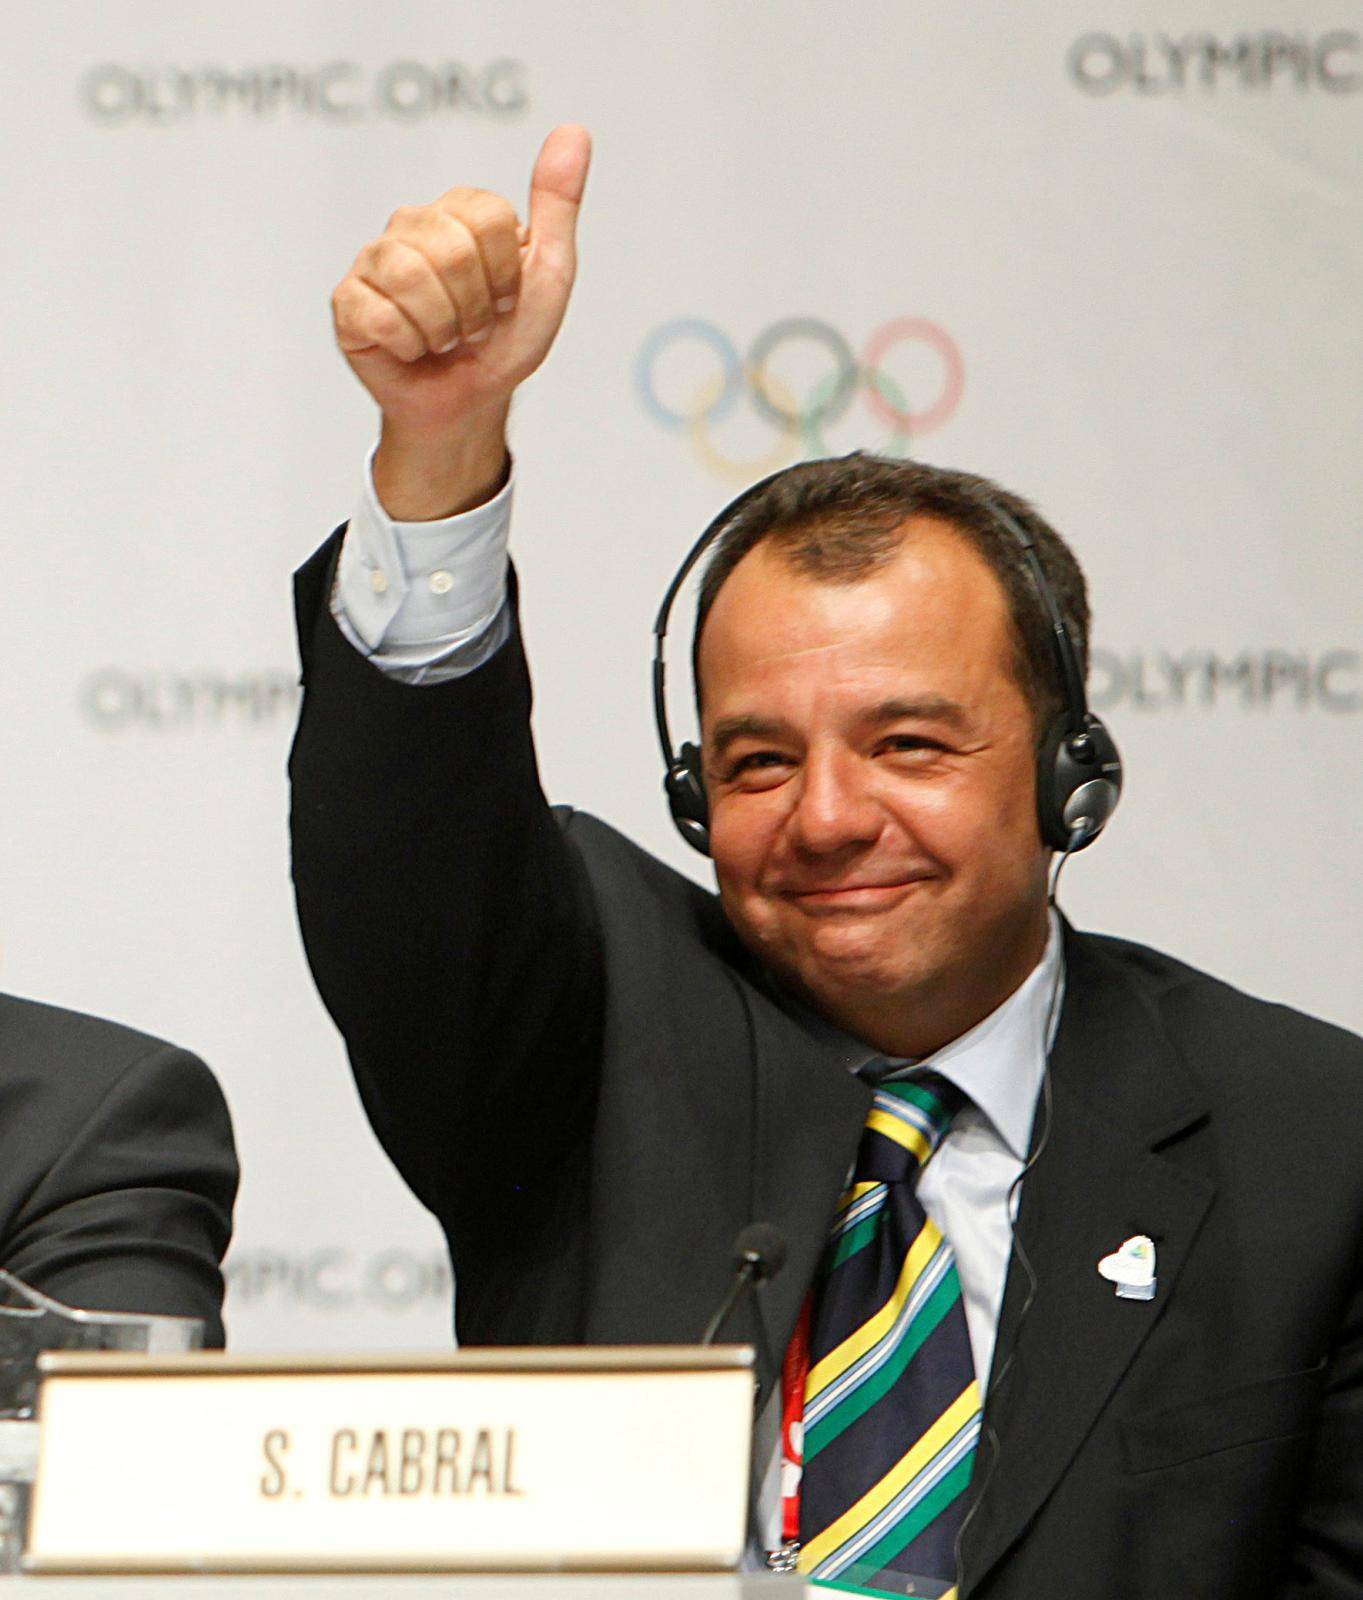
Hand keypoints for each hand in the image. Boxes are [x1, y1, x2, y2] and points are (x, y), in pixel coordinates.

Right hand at [331, 124, 590, 516]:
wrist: (469, 403)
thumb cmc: (505, 341)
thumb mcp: (548, 275)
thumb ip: (558, 204)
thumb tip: (574, 132)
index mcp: (461, 211)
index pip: (489, 220)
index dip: (505, 276)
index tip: (504, 300)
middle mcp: (413, 224)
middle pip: (451, 249)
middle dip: (474, 307)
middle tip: (473, 327)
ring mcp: (375, 261)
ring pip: (410, 279)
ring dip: (442, 329)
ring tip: (444, 338)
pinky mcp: (348, 302)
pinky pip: (379, 316)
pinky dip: (408, 347)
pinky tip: (411, 349)